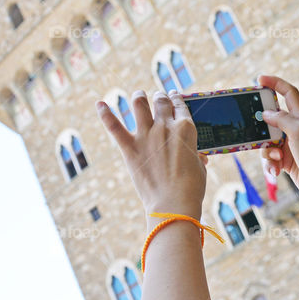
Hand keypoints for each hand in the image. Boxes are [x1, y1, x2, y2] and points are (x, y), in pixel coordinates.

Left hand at [97, 90, 208, 220]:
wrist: (173, 204)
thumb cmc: (191, 188)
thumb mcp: (199, 168)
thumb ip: (196, 156)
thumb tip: (198, 156)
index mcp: (186, 129)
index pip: (180, 105)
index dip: (177, 98)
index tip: (175, 95)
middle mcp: (165, 127)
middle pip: (161, 101)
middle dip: (160, 96)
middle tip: (158, 96)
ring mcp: (146, 136)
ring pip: (139, 105)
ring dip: (139, 97)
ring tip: (139, 95)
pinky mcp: (130, 148)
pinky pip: (114, 127)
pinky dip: (105, 114)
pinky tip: (99, 104)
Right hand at [257, 75, 298, 201]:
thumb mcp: (298, 132)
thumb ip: (281, 119)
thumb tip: (266, 113)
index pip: (288, 92)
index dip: (275, 83)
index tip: (259, 79)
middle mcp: (295, 128)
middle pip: (271, 118)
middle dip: (262, 125)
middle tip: (253, 127)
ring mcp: (289, 144)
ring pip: (267, 140)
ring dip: (267, 151)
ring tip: (277, 158)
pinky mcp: (285, 159)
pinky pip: (270, 156)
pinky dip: (270, 163)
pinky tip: (276, 171)